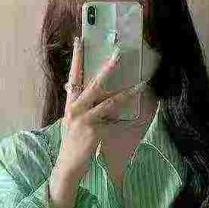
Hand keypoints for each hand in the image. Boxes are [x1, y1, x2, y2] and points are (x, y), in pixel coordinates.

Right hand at [56, 36, 146, 181]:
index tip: (79, 41)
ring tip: (140, 85)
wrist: (68, 166)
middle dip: (107, 69)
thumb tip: (94, 96)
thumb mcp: (72, 122)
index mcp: (69, 105)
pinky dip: (123, 120)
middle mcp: (75, 110)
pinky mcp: (94, 132)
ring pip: (109, 102)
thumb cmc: (72, 144)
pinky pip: (114, 122)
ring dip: (127, 93)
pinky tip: (133, 116)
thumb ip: (81, 108)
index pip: (73, 77)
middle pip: (93, 84)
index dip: (76, 59)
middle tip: (118, 54)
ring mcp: (85, 120)